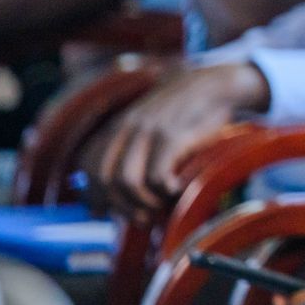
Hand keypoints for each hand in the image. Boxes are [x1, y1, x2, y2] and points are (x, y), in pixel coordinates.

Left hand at [95, 62, 270, 212]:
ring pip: (126, 182)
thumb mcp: (151, 124)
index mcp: (117, 125)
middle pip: (103, 179)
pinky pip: (156, 176)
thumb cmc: (185, 113)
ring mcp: (149, 131)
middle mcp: (127, 127)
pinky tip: (177, 189)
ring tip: (160, 207)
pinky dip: (164, 191)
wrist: (216, 85)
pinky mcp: (173, 136)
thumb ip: (131, 147)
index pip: (88, 166)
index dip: (93, 193)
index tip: (107, 211)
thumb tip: (116, 187)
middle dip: (119, 206)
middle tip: (141, 219)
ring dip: (143, 203)